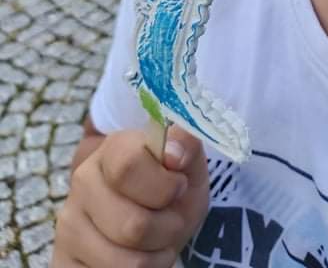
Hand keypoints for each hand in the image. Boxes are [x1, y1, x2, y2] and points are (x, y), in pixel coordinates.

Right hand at [51, 126, 208, 267]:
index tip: (179, 187)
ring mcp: (70, 225)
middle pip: (134, 224)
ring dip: (157, 256)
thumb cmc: (172, 194)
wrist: (155, 227)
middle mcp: (83, 183)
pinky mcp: (64, 262)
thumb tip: (174, 154)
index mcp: (112, 150)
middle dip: (168, 228)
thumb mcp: (189, 167)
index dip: (165, 184)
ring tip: (158, 240)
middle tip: (171, 220)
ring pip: (128, 261)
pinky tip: (138, 257)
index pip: (129, 166)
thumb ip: (187, 146)